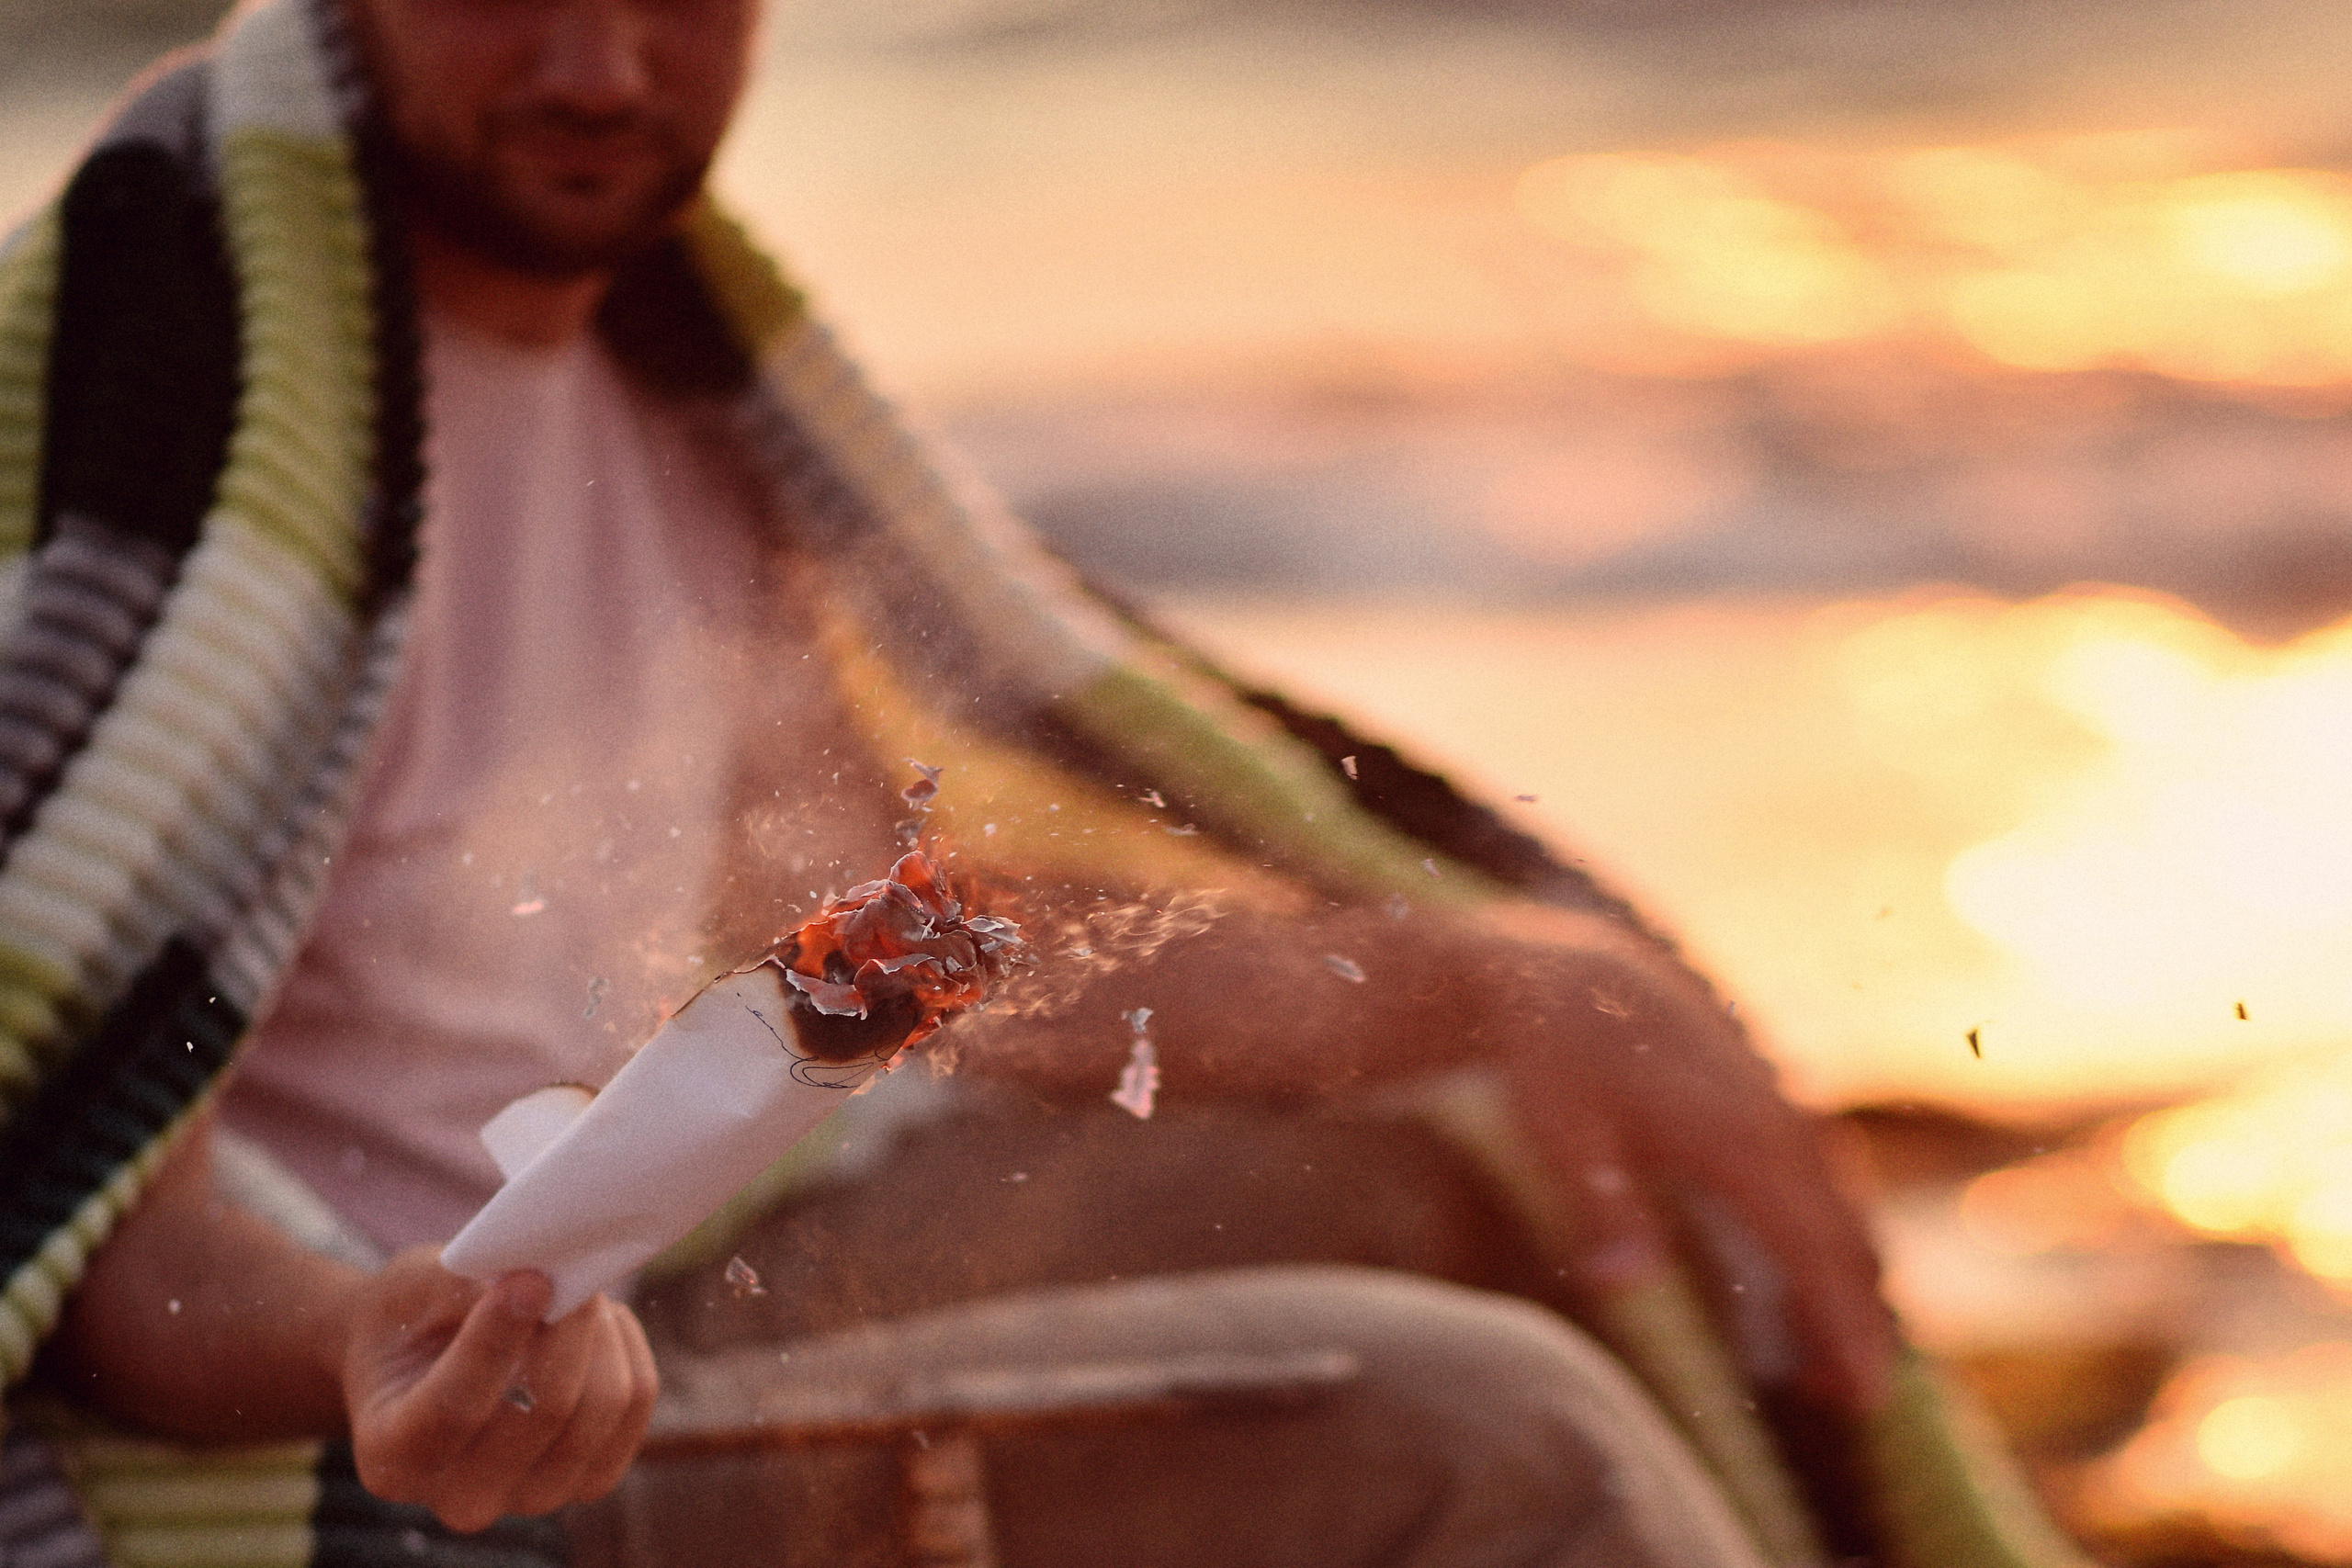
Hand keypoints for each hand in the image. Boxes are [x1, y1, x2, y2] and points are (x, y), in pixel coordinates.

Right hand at [343, 1249, 658, 1531]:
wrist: (420, 1360)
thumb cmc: (407, 1318)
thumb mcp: (409, 1287)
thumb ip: (461, 1283)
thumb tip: (538, 1274)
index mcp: (393, 1455)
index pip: (455, 1408)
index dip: (497, 1340)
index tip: (530, 1279)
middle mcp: (459, 1498)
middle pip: (546, 1411)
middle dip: (569, 1325)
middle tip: (568, 1267)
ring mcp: (529, 1498)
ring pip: (601, 1409)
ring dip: (601, 1334)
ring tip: (578, 1291)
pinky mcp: (586, 1480)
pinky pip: (635, 1405)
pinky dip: (627, 1350)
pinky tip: (601, 1321)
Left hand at [1500, 937, 1894, 1416]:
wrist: (1556, 974)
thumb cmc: (1551, 1059)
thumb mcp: (1558, 1131)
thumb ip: (1599, 1206)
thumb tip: (1623, 1285)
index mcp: (1736, 1137)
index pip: (1812, 1249)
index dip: (1843, 1325)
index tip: (1862, 1393)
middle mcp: (1774, 1120)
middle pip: (1845, 1237)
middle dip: (1859, 1319)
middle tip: (1851, 1400)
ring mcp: (1776, 1103)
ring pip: (1840, 1204)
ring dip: (1845, 1277)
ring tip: (1825, 1357)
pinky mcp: (1764, 1095)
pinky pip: (1819, 1174)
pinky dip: (1826, 1228)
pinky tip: (1803, 1268)